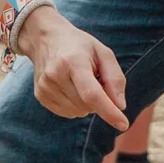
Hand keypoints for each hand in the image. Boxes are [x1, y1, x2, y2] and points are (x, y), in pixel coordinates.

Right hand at [15, 5, 128, 131]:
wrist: (45, 38)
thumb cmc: (79, 45)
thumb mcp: (103, 52)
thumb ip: (115, 79)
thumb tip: (120, 106)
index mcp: (72, 61)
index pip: (91, 94)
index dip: (109, 111)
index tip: (123, 124)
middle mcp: (55, 74)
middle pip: (87, 105)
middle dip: (99, 100)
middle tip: (94, 80)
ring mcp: (45, 85)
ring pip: (78, 112)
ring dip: (86, 104)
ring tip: (80, 82)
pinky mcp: (40, 95)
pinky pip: (67, 113)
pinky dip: (75, 106)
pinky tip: (71, 88)